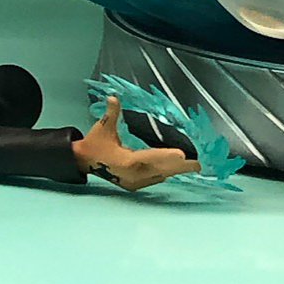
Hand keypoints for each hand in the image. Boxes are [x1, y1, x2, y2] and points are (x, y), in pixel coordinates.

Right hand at [70, 95, 200, 191]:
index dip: (166, 155)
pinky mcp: (135, 185)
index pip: (150, 157)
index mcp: (126, 161)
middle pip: (161, 169)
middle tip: (198, 164)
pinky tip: (175, 169)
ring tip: (192, 166)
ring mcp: (134, 181)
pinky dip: (165, 173)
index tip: (182, 154)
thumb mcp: (102, 128)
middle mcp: (133, 174)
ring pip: (160, 175)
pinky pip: (155, 178)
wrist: (85, 161)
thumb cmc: (95, 144)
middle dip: (179, 166)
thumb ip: (111, 113)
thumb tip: (113, 98)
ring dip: (175, 170)